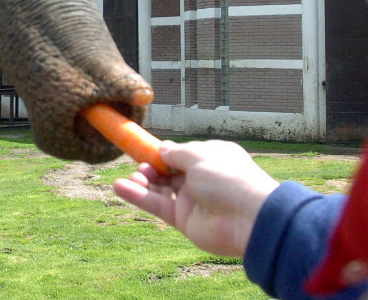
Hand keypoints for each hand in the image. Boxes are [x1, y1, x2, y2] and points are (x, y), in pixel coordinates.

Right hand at [112, 140, 278, 256]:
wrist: (248, 218)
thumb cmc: (228, 178)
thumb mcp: (198, 155)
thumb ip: (175, 153)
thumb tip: (161, 150)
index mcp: (210, 159)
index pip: (180, 154)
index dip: (162, 152)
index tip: (142, 148)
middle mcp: (200, 179)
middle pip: (167, 171)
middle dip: (150, 167)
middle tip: (141, 167)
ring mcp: (191, 200)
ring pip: (160, 189)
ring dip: (142, 181)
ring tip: (132, 177)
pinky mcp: (183, 220)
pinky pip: (156, 205)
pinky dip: (137, 196)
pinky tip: (119, 187)